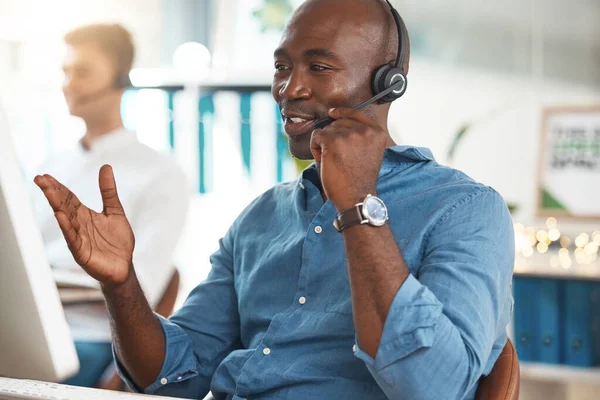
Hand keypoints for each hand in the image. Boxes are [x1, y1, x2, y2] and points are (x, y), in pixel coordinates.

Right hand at [34, 165, 134, 286]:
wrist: (124, 267)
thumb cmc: (118, 241)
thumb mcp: (115, 211)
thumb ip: (108, 191)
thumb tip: (105, 167)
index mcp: (85, 215)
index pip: (68, 198)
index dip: (58, 187)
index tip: (45, 176)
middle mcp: (79, 225)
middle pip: (63, 206)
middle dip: (52, 192)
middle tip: (40, 179)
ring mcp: (79, 238)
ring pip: (65, 219)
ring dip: (57, 205)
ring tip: (49, 191)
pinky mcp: (82, 252)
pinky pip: (73, 238)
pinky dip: (66, 227)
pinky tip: (60, 216)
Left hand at [310, 107, 388, 211]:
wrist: (356, 198)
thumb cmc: (359, 180)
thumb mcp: (368, 152)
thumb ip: (360, 136)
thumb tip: (337, 121)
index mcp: (377, 133)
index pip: (357, 114)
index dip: (343, 113)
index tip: (333, 113)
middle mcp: (365, 131)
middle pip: (338, 123)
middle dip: (333, 138)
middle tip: (338, 158)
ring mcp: (349, 134)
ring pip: (326, 130)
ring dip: (324, 144)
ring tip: (333, 161)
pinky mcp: (333, 141)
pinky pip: (316, 135)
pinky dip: (315, 148)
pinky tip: (324, 160)